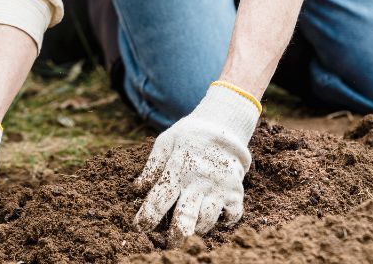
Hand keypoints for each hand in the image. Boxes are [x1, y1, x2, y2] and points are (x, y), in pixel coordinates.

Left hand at [132, 83, 259, 246]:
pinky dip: (223, 223)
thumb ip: (152, 165)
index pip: (159, 199)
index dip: (147, 217)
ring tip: (189, 231)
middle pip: (185, 218)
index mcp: (178, 171)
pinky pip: (231, 217)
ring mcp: (218, 189)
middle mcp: (198, 183)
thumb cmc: (189, 136)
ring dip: (196, 230)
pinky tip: (214, 219)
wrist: (224, 126)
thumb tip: (137, 187)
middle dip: (174, 237)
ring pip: (206, 221)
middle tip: (168, 246)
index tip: (139, 228)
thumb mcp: (166, 142)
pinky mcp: (235, 193)